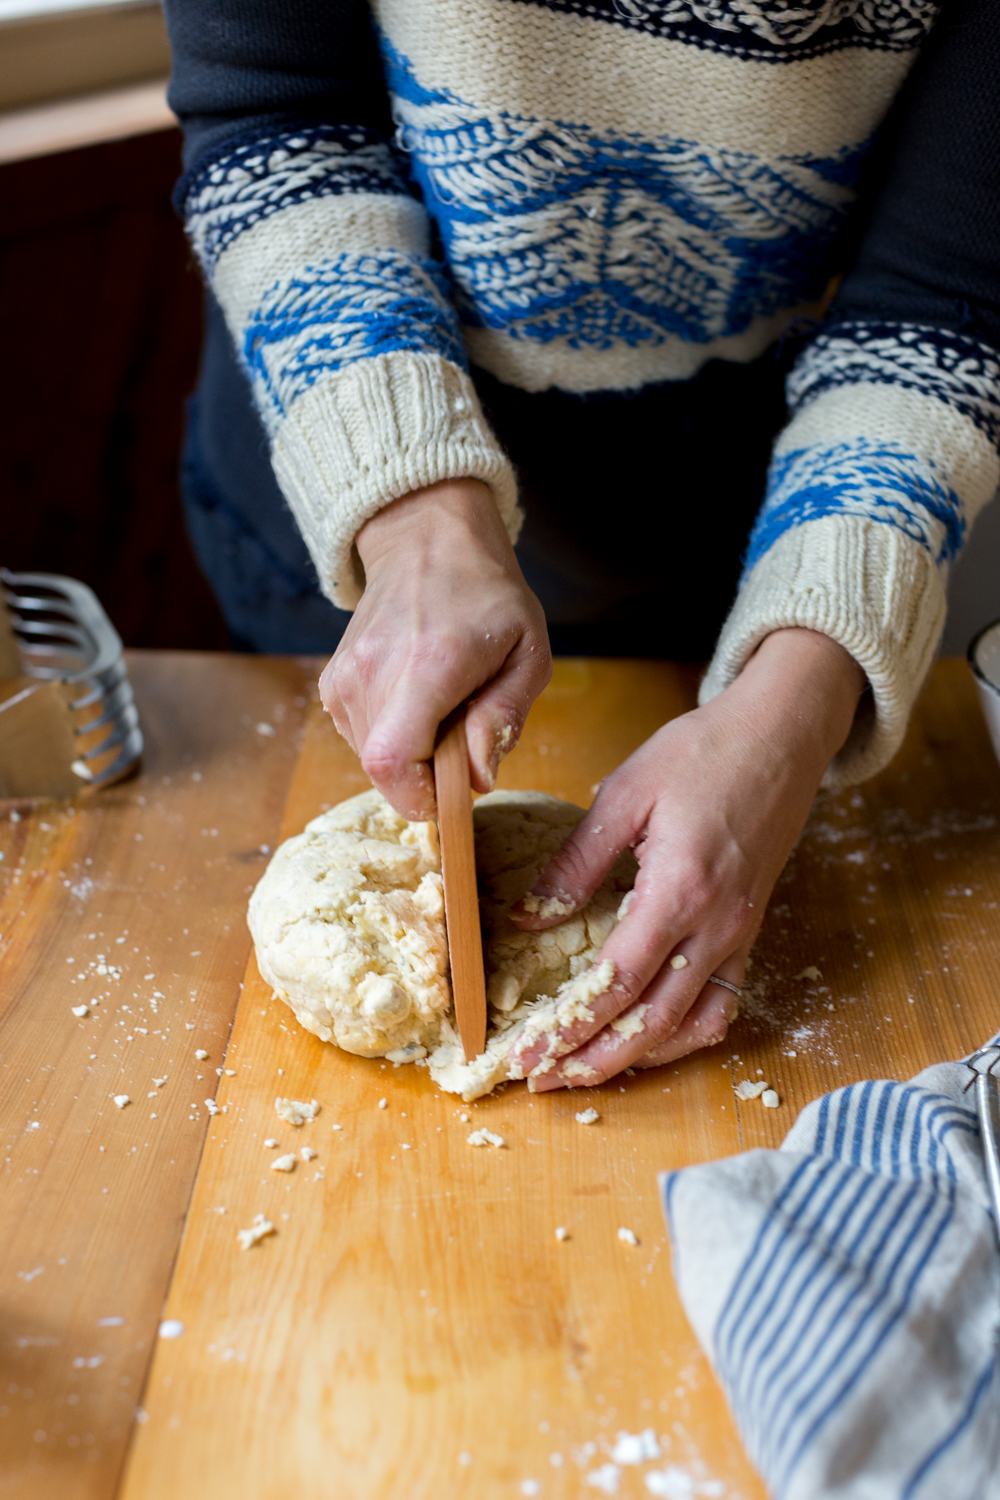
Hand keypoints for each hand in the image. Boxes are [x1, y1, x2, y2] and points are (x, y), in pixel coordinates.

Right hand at [319, 478, 551, 819]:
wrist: (426, 540)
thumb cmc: (488, 597)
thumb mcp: (528, 654)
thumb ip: (504, 718)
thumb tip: (477, 778)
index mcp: (429, 664)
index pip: (393, 762)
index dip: (420, 797)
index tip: (454, 790)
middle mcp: (374, 671)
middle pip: (383, 770)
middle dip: (426, 778)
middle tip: (461, 738)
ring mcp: (344, 676)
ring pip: (371, 758)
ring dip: (411, 755)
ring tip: (442, 709)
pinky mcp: (332, 682)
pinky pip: (360, 737)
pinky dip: (392, 736)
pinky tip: (416, 702)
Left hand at [507, 628, 865, 1088]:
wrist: (782, 735)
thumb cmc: (704, 753)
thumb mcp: (625, 795)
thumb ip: (575, 863)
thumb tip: (526, 919)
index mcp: (680, 890)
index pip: (617, 985)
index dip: (568, 1029)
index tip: (525, 1055)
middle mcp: (717, 926)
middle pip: (654, 1024)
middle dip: (594, 1062)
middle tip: (541, 1081)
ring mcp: (739, 933)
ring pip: (692, 1026)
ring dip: (638, 1058)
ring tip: (586, 1070)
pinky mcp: (749, 930)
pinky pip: (721, 1003)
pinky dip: (682, 1034)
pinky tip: (648, 1037)